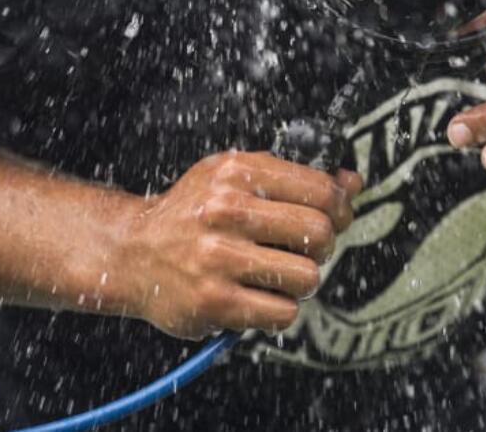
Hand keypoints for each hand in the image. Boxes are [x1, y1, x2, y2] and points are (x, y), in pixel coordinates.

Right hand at [118, 151, 362, 338]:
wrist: (132, 252)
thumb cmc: (192, 214)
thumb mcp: (235, 177)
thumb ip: (293, 178)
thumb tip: (352, 183)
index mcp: (236, 172)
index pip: (320, 190)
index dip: (339, 207)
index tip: (334, 217)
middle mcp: (227, 211)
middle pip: (319, 234)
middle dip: (321, 247)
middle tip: (301, 250)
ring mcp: (219, 258)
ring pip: (307, 277)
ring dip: (301, 281)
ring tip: (277, 275)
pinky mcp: (214, 301)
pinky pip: (282, 313)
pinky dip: (279, 309)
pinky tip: (258, 296)